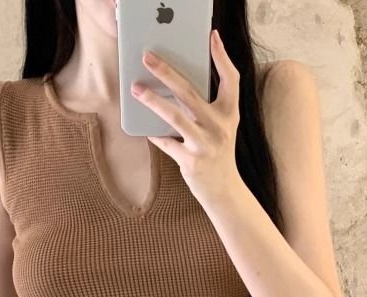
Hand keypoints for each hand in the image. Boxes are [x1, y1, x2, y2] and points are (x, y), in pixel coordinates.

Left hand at [131, 28, 241, 207]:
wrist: (224, 190)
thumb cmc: (218, 152)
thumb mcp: (222, 126)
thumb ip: (208, 105)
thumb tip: (177, 83)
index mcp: (230, 114)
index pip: (231, 79)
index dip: (222, 57)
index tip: (212, 37)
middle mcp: (219, 127)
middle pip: (190, 92)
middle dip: (166, 72)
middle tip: (147, 57)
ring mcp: (205, 145)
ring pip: (174, 117)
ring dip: (152, 101)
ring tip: (135, 88)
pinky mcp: (191, 162)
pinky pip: (167, 143)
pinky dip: (155, 135)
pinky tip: (145, 128)